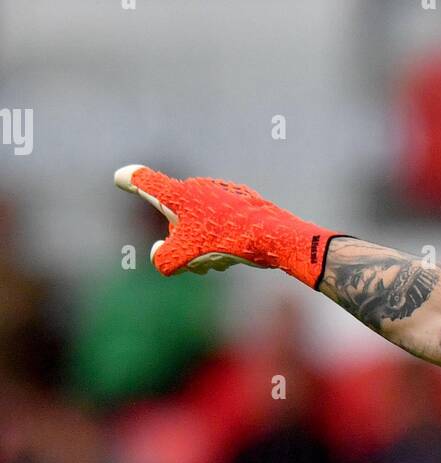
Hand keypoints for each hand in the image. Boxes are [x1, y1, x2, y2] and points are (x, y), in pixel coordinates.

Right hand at [113, 163, 341, 287]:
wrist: (275, 235)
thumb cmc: (229, 239)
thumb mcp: (188, 253)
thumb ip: (164, 258)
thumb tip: (158, 256)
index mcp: (179, 194)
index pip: (147, 183)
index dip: (131, 181)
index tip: (121, 178)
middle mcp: (197, 190)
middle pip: (175, 220)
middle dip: (181, 244)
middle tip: (198, 263)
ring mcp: (219, 196)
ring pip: (199, 228)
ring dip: (204, 249)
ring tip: (220, 258)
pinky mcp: (239, 207)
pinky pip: (219, 228)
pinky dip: (222, 243)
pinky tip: (236, 252)